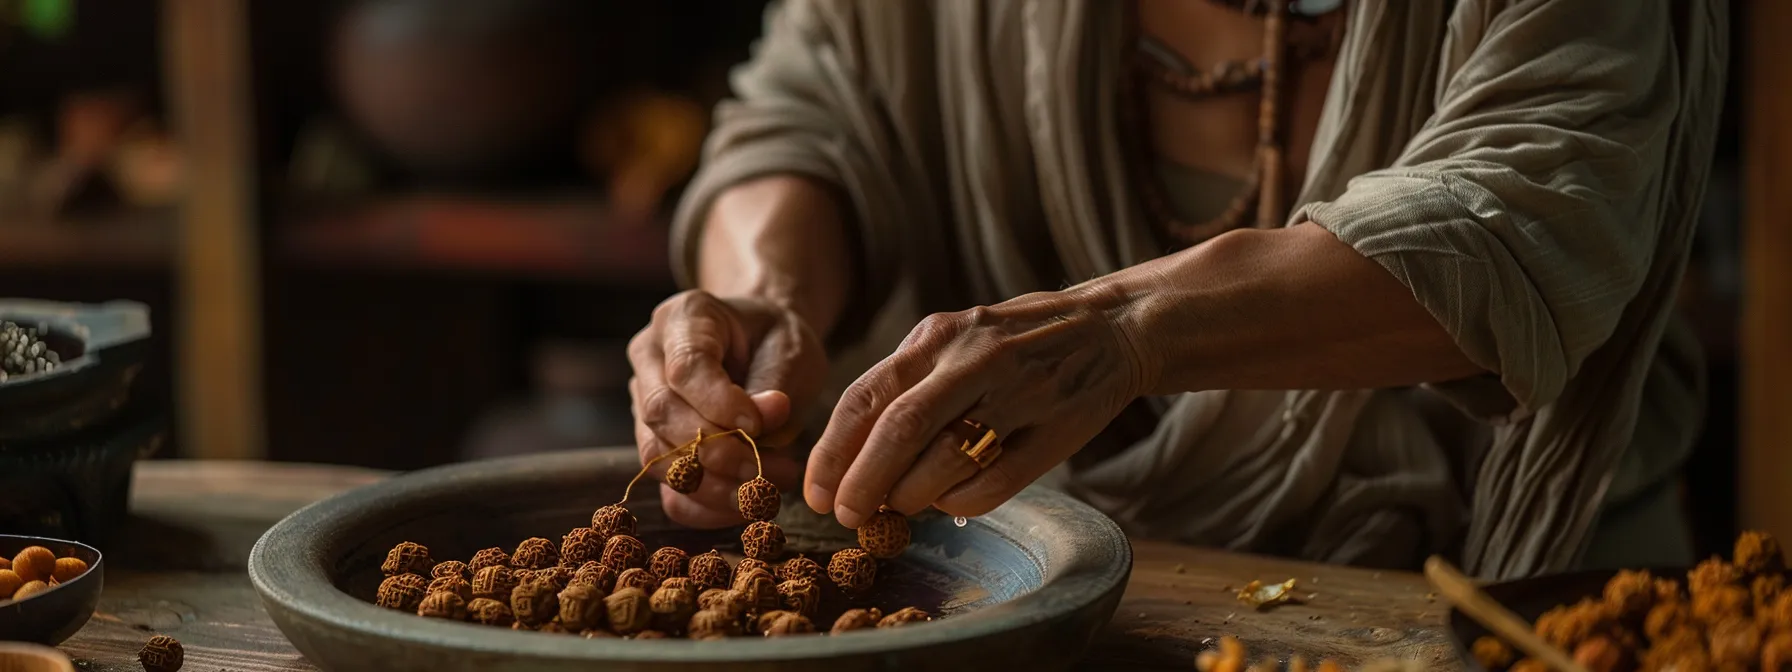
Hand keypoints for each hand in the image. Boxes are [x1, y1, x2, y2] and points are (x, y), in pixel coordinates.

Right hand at [627, 289, 826, 527]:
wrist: (764, 349)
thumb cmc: (776, 342)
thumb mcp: (790, 347)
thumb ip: (776, 381)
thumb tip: (763, 422)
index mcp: (682, 318)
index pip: (685, 367)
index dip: (720, 404)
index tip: (762, 425)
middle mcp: (649, 358)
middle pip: (663, 415)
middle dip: (722, 452)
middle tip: (776, 468)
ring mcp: (643, 404)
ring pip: (659, 459)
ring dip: (718, 486)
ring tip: (770, 487)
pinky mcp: (654, 447)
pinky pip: (669, 491)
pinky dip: (709, 508)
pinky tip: (748, 502)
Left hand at [802, 286, 1152, 527]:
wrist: (1112, 330)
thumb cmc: (1014, 344)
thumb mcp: (956, 339)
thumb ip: (908, 383)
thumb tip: (851, 455)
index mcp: (940, 335)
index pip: (867, 396)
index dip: (833, 450)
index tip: (816, 491)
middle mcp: (976, 358)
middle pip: (900, 429)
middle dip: (863, 482)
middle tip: (846, 516)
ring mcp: (1019, 392)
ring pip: (946, 459)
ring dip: (910, 497)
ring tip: (897, 510)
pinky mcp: (1056, 429)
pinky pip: (995, 482)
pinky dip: (960, 503)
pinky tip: (950, 503)